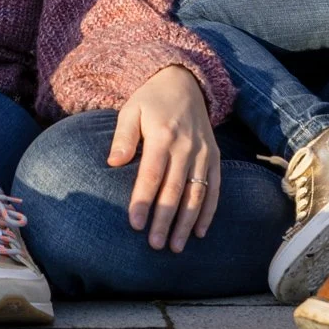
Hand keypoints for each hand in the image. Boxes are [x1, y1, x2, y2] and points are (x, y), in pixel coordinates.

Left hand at [107, 64, 220, 252]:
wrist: (185, 81)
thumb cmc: (151, 100)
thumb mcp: (131, 109)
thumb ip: (123, 136)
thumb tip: (113, 164)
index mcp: (162, 135)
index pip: (152, 175)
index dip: (143, 201)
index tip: (135, 225)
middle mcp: (186, 146)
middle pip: (175, 189)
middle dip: (165, 220)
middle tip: (155, 245)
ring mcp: (203, 153)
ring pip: (196, 194)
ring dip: (187, 222)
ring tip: (176, 247)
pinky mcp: (214, 157)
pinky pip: (214, 188)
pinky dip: (208, 211)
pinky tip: (200, 231)